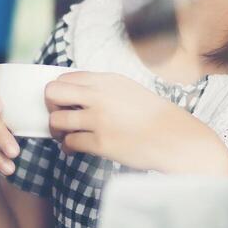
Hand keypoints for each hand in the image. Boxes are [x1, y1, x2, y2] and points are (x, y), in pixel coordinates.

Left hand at [43, 72, 227, 175]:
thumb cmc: (155, 117)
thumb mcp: (130, 91)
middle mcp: (100, 96)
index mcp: (107, 80)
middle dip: (50, 106)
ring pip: (56, 120)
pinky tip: (74, 149)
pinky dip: (67, 147)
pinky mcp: (101, 143)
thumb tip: (78, 94)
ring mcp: (99, 119)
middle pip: (52, 92)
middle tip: (59, 115)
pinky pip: (69, 143)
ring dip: (56, 130)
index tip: (63, 102)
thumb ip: (104, 89)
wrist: (176, 138)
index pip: (65, 77)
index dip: (59, 91)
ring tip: (65, 135)